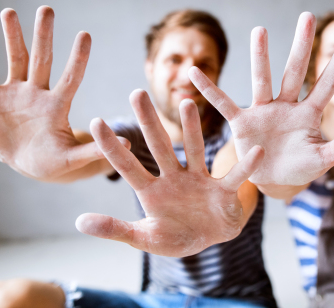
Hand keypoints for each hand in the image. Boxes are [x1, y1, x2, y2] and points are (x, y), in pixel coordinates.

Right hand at [0, 6, 113, 180]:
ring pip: (14, 59)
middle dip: (43, 35)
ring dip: (11, 36)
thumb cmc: (53, 161)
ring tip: (9, 11)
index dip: (78, 58)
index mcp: (58, 105)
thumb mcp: (73, 159)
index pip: (71, 77)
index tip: (85, 34)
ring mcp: (15, 93)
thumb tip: (129, 143)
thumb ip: (95, 149)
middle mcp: (38, 92)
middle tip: (47, 8)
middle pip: (42, 59)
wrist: (27, 163)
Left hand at [76, 90, 264, 256]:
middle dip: (148, 121)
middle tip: (136, 92)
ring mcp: (199, 180)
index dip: (112, 147)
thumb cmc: (175, 236)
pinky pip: (234, 176)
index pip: (127, 166)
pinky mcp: (223, 190)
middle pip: (159, 146)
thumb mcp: (144, 238)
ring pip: (194, 150)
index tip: (96, 121)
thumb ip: (115, 229)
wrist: (210, 241)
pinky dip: (245, 166)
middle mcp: (174, 178)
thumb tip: (78, 221)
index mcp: (151, 191)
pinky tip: (255, 150)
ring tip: (187, 103)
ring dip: (192, 129)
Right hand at [188, 12, 333, 185]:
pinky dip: (210, 90)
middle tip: (308, 16)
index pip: (327, 84)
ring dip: (261, 56)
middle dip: (302, 45)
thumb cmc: (301, 168)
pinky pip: (224, 104)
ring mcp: (263, 111)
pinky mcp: (242, 123)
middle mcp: (286, 106)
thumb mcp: (326, 158)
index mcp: (309, 114)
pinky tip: (194, 74)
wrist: (272, 181)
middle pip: (295, 71)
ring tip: (260, 30)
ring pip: (262, 80)